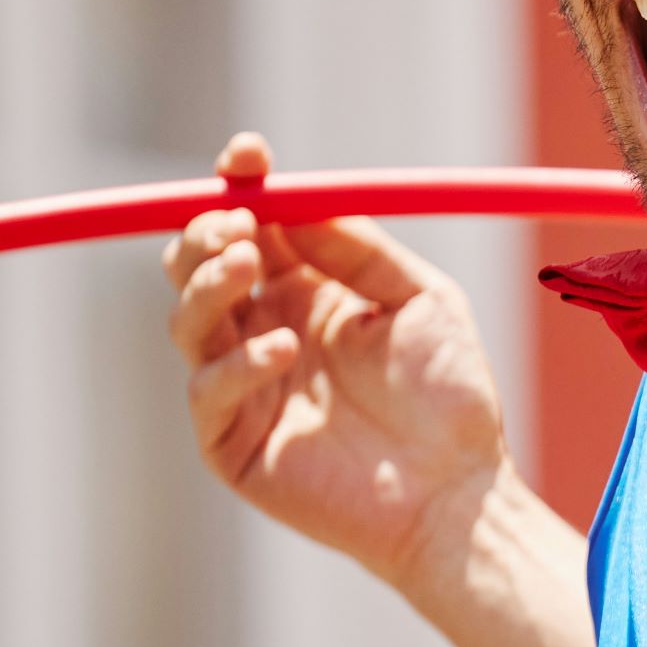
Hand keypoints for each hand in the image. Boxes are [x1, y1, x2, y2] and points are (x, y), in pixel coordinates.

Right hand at [164, 132, 511, 589]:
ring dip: (208, 284)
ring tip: (245, 266)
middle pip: (199, 266)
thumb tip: (296, 203)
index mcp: (305, 292)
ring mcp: (243, 387)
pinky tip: (282, 350)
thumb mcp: (420, 297)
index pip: (251, 226)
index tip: (247, 156)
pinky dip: (236, 363)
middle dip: (206, 232)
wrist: (458, 491)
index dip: (240, 187)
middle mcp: (264, 331)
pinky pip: (207, 392)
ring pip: (187, 321)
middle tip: (235, 222)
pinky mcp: (232, 443)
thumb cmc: (450, 396)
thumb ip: (358, 249)